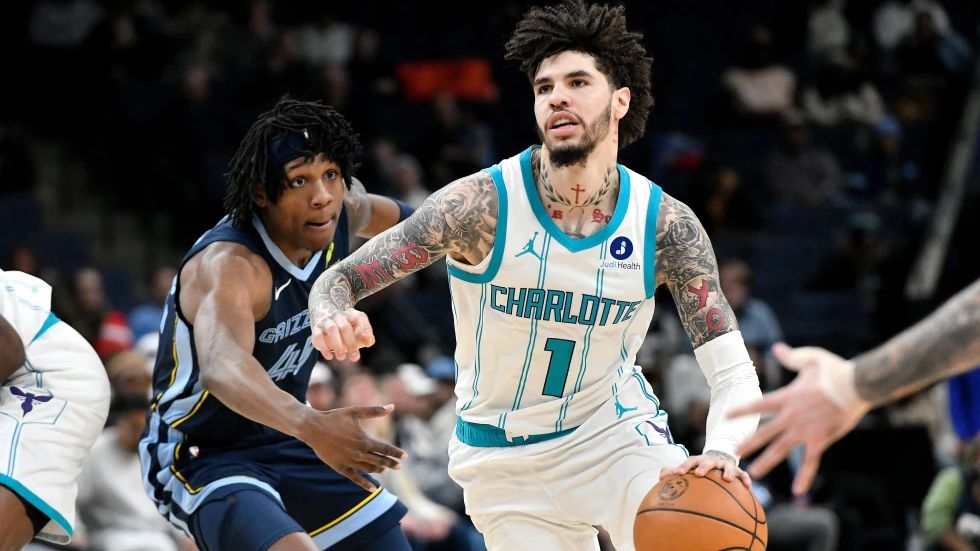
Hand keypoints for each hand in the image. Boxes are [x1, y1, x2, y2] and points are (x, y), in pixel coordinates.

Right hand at [298, 404, 405, 491]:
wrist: (313, 428)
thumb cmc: (334, 417)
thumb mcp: (355, 411)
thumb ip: (374, 411)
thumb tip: (392, 406)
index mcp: (364, 440)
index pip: (385, 449)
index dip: (396, 453)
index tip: (405, 456)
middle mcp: (359, 453)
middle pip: (379, 461)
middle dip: (391, 463)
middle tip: (400, 466)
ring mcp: (349, 461)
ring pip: (369, 469)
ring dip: (379, 470)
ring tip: (386, 471)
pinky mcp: (340, 467)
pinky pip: (355, 478)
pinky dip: (365, 484)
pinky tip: (372, 489)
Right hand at [311, 307, 374, 361]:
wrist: (326, 322)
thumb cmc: (348, 332)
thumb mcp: (359, 335)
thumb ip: (367, 338)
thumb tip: (369, 340)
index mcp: (352, 315)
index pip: (359, 317)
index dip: (364, 325)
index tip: (367, 336)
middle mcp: (339, 315)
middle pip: (345, 327)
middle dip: (350, 343)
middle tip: (355, 358)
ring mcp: (327, 321)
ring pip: (332, 329)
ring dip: (337, 345)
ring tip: (341, 358)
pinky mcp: (316, 328)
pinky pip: (318, 336)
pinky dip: (323, 347)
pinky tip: (329, 357)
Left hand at [659, 450, 750, 488]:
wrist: (720, 457)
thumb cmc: (700, 467)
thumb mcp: (689, 467)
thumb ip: (675, 471)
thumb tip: (660, 475)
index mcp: (698, 460)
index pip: (689, 461)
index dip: (683, 466)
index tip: (678, 473)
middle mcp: (712, 461)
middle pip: (707, 462)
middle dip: (703, 467)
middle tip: (699, 474)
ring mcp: (725, 464)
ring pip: (727, 466)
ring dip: (727, 471)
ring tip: (727, 479)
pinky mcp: (737, 470)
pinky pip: (743, 474)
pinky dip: (745, 479)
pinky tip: (748, 486)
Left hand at [728, 342, 869, 495]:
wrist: (857, 386)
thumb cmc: (835, 370)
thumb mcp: (810, 358)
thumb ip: (790, 357)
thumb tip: (776, 348)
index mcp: (786, 397)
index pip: (758, 405)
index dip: (741, 411)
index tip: (726, 416)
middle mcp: (791, 416)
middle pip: (764, 432)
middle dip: (748, 442)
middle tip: (732, 452)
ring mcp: (805, 430)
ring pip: (781, 449)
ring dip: (767, 461)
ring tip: (754, 473)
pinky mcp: (820, 439)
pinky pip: (811, 461)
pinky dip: (805, 477)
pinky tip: (797, 491)